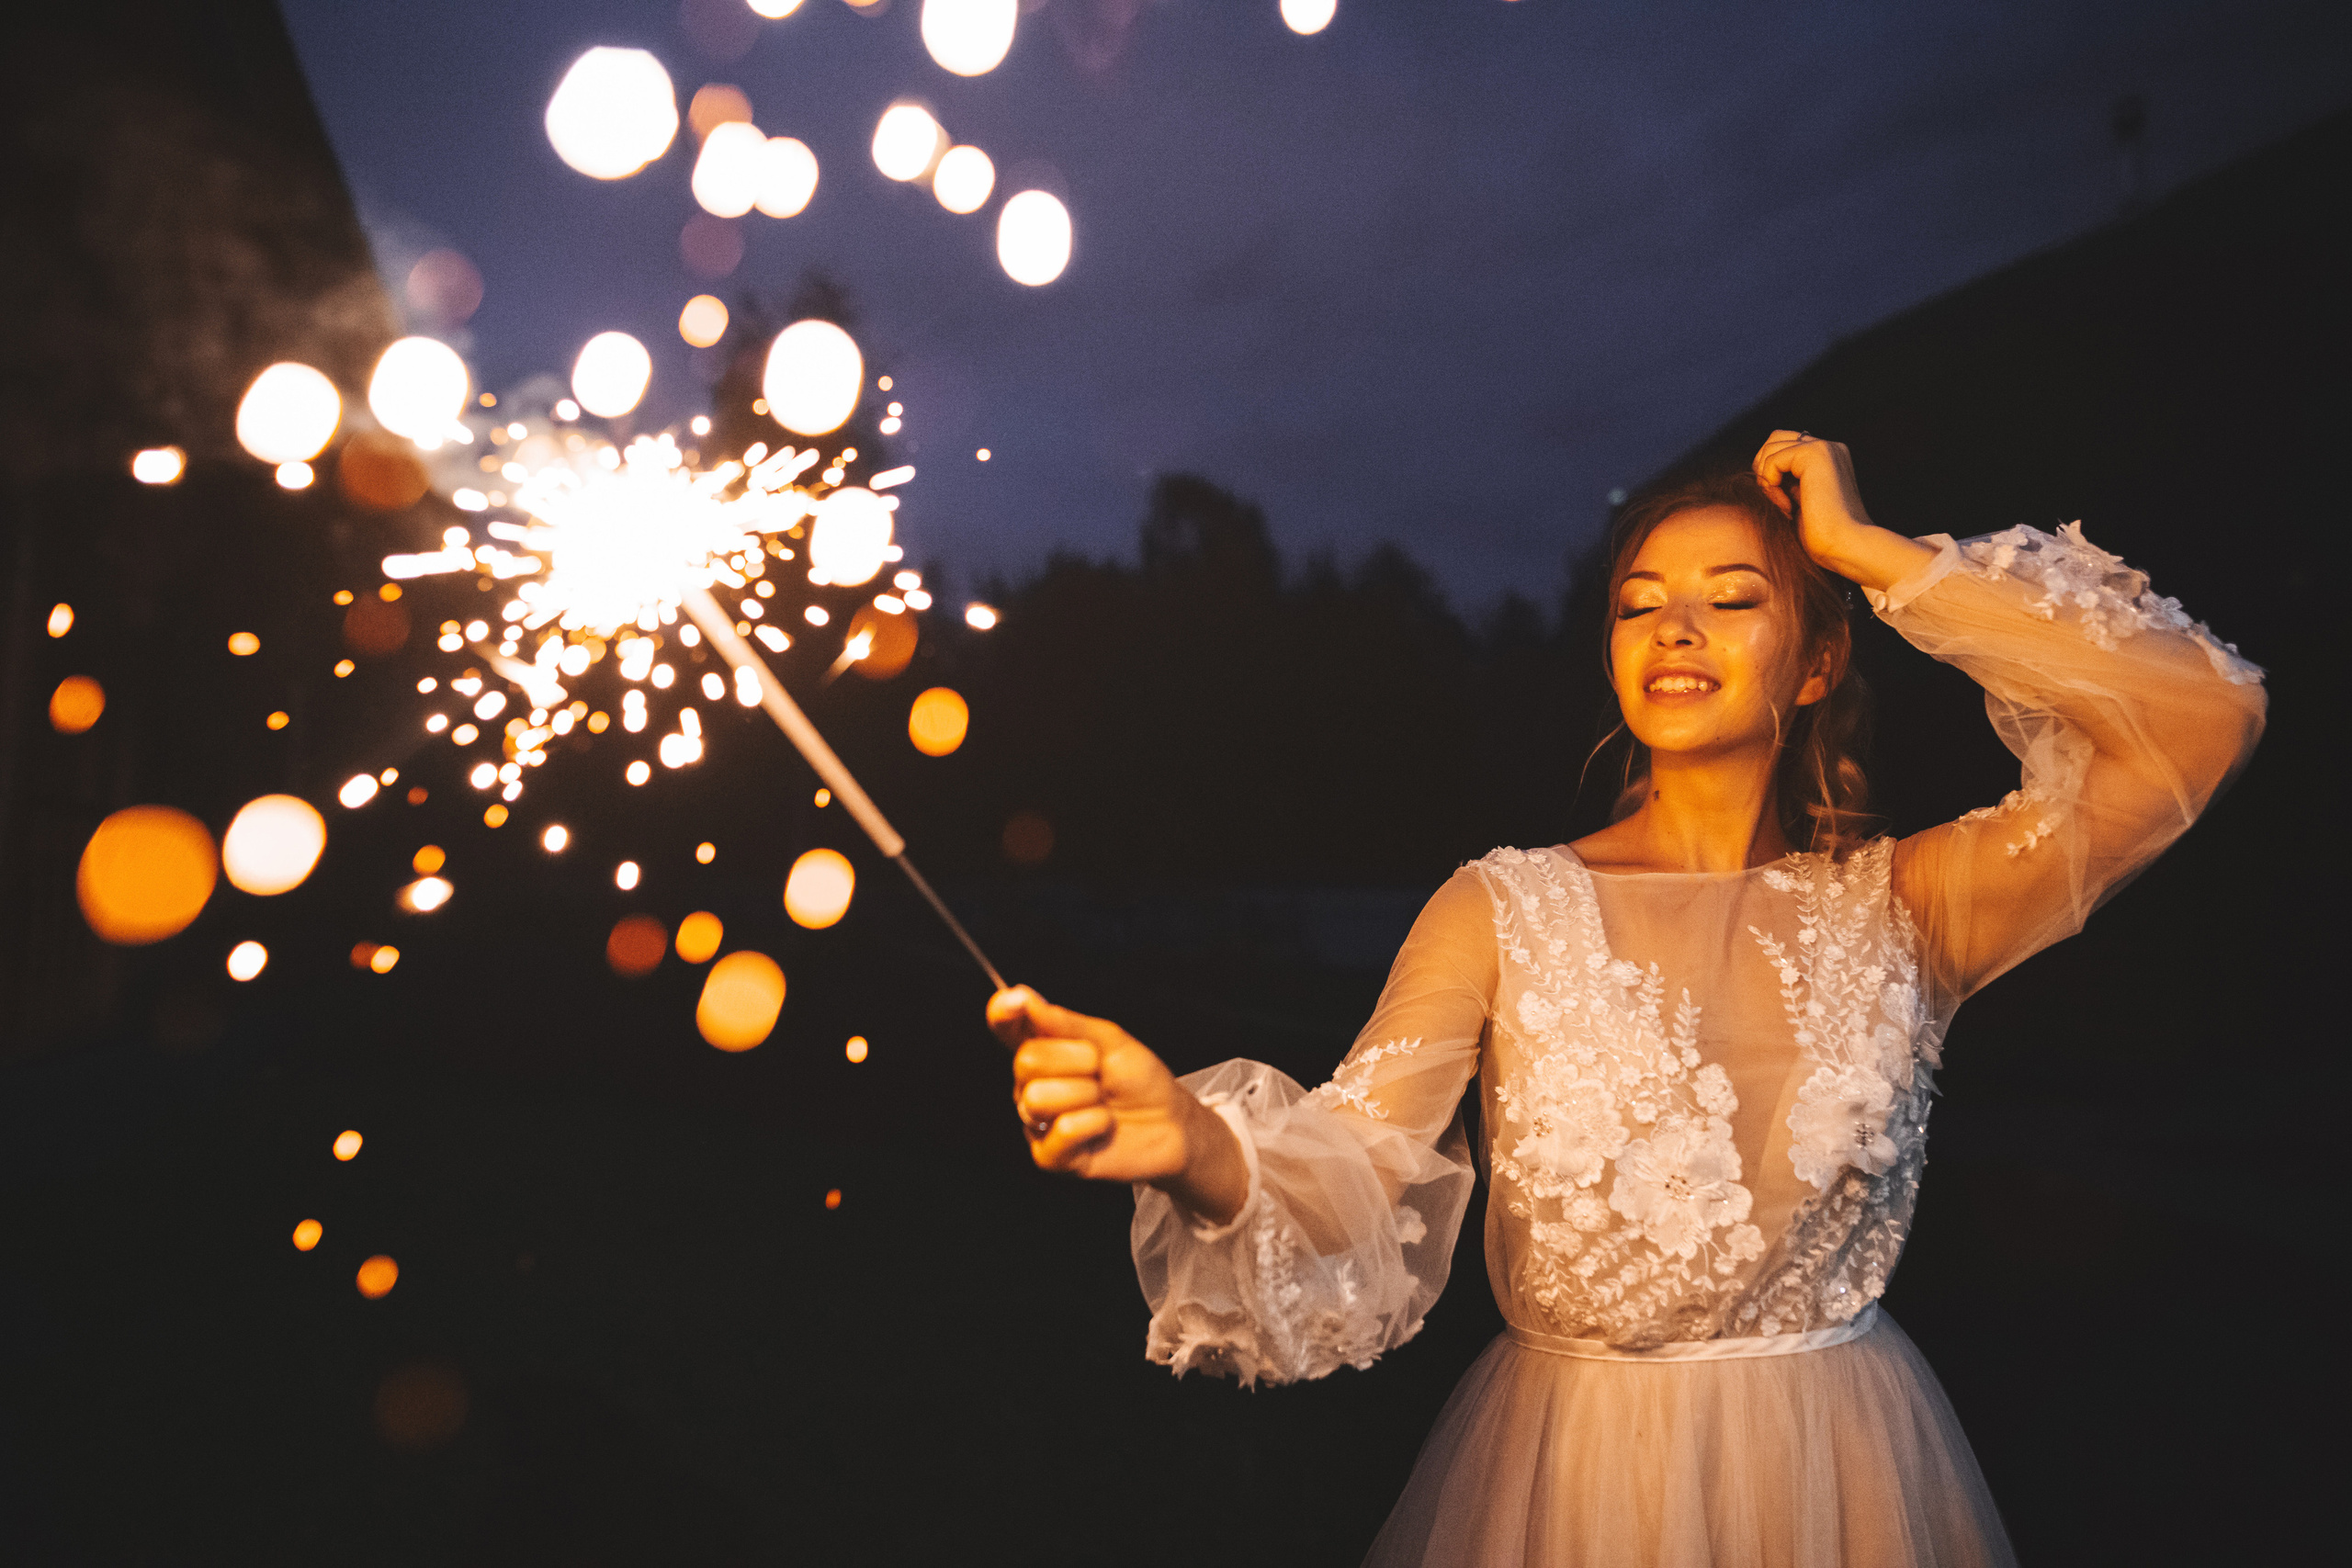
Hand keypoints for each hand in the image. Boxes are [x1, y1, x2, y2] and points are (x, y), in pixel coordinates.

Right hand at [990, 986, 1246, 1221]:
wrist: (1171, 1123)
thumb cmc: (1139, 1079)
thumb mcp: (1108, 1040)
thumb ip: (1064, 1022)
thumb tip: (1023, 998)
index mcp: (1042, 1049)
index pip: (1007, 1027)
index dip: (1003, 1013)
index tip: (1015, 1002)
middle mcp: (1030, 1084)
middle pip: (1026, 1061)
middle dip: (1076, 1061)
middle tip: (1100, 1071)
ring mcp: (1037, 1122)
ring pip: (1039, 1098)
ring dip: (1086, 1095)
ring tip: (1103, 1101)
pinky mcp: (1049, 1156)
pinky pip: (1062, 1130)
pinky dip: (1095, 1123)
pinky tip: (1104, 1126)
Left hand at [1753, 430, 1873, 568]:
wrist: (1847, 546)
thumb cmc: (1823, 536)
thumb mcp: (1799, 502)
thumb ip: (1786, 482)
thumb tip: (1760, 470)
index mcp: (1828, 458)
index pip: (1784, 447)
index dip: (1771, 473)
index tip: (1783, 504)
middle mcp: (1829, 447)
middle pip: (1774, 439)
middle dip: (1764, 469)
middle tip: (1776, 501)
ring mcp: (1824, 447)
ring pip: (1770, 448)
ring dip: (1767, 480)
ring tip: (1784, 506)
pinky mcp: (1815, 453)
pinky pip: (1771, 459)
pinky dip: (1770, 484)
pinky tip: (1788, 506)